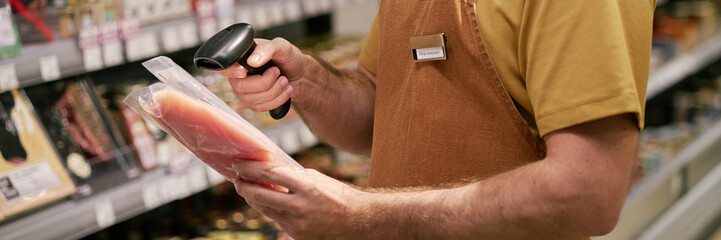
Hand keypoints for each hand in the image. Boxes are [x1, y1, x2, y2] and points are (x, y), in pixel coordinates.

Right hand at [215, 38, 308, 111]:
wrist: (300, 73)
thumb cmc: (288, 57)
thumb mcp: (281, 47)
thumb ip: (266, 49)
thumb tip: (252, 61)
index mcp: (241, 58)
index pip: (223, 67)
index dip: (230, 71)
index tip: (244, 71)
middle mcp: (238, 76)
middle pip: (241, 87)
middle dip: (265, 82)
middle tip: (277, 72)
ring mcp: (245, 91)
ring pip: (251, 100)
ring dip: (274, 91)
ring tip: (284, 80)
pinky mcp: (254, 102)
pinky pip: (260, 107)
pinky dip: (278, 100)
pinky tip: (285, 90)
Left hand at [231, 160, 369, 238]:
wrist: (359, 220)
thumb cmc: (339, 195)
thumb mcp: (317, 179)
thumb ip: (294, 176)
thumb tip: (270, 171)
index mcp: (307, 186)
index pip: (269, 173)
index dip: (250, 168)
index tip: (239, 163)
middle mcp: (300, 206)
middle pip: (259, 195)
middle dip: (243, 186)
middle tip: (237, 178)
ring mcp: (297, 224)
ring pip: (265, 209)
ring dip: (253, 199)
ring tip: (247, 189)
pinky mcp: (298, 236)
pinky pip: (278, 221)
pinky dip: (272, 210)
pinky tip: (268, 203)